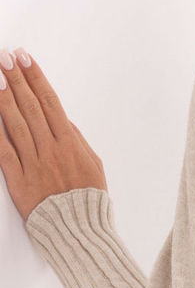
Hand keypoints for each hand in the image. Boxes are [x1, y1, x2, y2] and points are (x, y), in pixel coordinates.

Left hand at [0, 47, 107, 221]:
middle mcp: (50, 148)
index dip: (36, 78)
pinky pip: (3, 151)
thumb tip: (61, 119)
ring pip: (14, 123)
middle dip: (16, 78)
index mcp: (70, 143)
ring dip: (3, 96)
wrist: (79, 230)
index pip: (50, 101)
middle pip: (30, 106)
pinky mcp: (18, 179)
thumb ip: (76, 139)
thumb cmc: (88, 199)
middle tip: (4, 57)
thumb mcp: (93, 164)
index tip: (25, 58)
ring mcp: (32, 163)